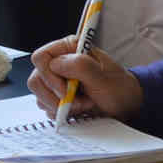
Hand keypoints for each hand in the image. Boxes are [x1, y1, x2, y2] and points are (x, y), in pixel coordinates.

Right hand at [26, 35, 143, 120]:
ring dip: (60, 105)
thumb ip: (80, 66)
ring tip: (82, 105)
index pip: (40, 58)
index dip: (49, 76)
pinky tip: (78, 109)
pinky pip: (46, 106)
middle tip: (77, 102)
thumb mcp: (103, 78)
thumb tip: (55, 64)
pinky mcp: (57, 96)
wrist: (126, 105)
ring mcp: (56, 80)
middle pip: (36, 79)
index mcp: (68, 49)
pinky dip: (60, 112)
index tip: (66, 91)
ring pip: (39, 94)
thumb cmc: (118, 88)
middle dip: (55, 96)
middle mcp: (59, 63)